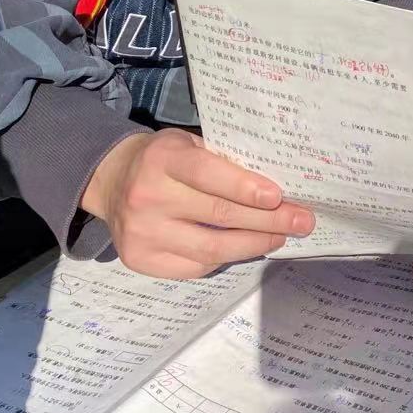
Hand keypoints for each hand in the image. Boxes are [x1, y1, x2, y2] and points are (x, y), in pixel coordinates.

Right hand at [82, 129, 314, 279]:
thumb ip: (221, 161)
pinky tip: (247, 248)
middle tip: (301, 221)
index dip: (246, 188)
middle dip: (267, 221)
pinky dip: (226, 259)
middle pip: (218, 216)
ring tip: (280, 237)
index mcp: (162, 159)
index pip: (208, 175)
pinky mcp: (140, 261)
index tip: (279, 197)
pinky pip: (195, 267)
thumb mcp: (187, 144)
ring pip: (211, 249)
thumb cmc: (163, 158)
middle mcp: (148, 197)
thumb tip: (275, 189)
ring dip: (254, 245)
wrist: (111, 180)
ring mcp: (142, 233)